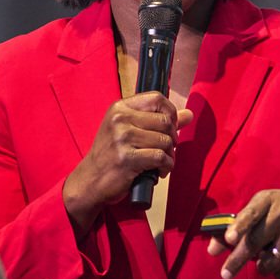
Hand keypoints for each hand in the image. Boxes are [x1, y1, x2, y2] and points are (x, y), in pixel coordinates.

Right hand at [63, 94, 193, 233]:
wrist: (90, 180)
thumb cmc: (111, 155)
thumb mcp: (129, 131)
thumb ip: (159, 120)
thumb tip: (188, 114)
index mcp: (120, 108)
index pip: (157, 98)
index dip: (171, 112)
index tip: (170, 127)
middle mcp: (120, 119)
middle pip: (165, 121)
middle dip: (172, 138)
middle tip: (166, 150)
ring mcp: (122, 138)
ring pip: (165, 141)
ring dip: (169, 155)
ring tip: (161, 163)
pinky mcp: (127, 158)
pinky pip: (161, 158)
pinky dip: (166, 166)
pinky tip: (159, 171)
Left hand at [206, 185, 279, 278]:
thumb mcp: (262, 208)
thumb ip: (236, 226)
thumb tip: (212, 250)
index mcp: (267, 200)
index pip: (251, 213)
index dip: (239, 226)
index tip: (229, 239)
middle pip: (256, 241)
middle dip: (238, 260)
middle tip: (226, 274)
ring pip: (272, 258)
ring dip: (263, 267)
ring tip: (262, 265)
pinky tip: (278, 268)